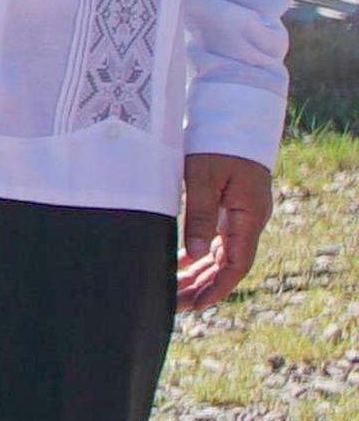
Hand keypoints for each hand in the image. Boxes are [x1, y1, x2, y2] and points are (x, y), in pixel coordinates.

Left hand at [177, 153, 271, 309]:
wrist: (232, 116)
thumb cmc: (216, 143)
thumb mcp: (203, 177)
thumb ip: (198, 214)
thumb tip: (196, 254)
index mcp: (249, 216)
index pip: (237, 264)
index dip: (217, 288)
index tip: (195, 305)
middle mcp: (248, 220)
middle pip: (227, 264)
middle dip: (202, 287)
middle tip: (173, 305)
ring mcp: (239, 214)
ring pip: (220, 254)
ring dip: (199, 273)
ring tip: (172, 291)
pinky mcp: (228, 207)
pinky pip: (215, 239)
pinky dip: (198, 254)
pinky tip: (178, 265)